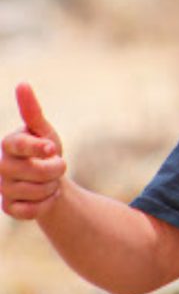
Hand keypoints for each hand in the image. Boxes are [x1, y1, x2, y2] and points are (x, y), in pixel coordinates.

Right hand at [0, 83, 65, 219]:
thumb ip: (32, 110)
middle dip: (55, 169)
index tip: (52, 148)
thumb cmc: (45, 150)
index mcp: (8, 144)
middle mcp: (0, 166)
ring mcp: (2, 188)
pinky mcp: (7, 207)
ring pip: (35, 191)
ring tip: (50, 181)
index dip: (37, 147)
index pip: (18, 145)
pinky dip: (45, 204)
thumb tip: (22, 84)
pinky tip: (44, 197)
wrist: (49, 180)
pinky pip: (30, 210)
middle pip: (34, 171)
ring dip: (51, 187)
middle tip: (57, 165)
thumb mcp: (43, 129)